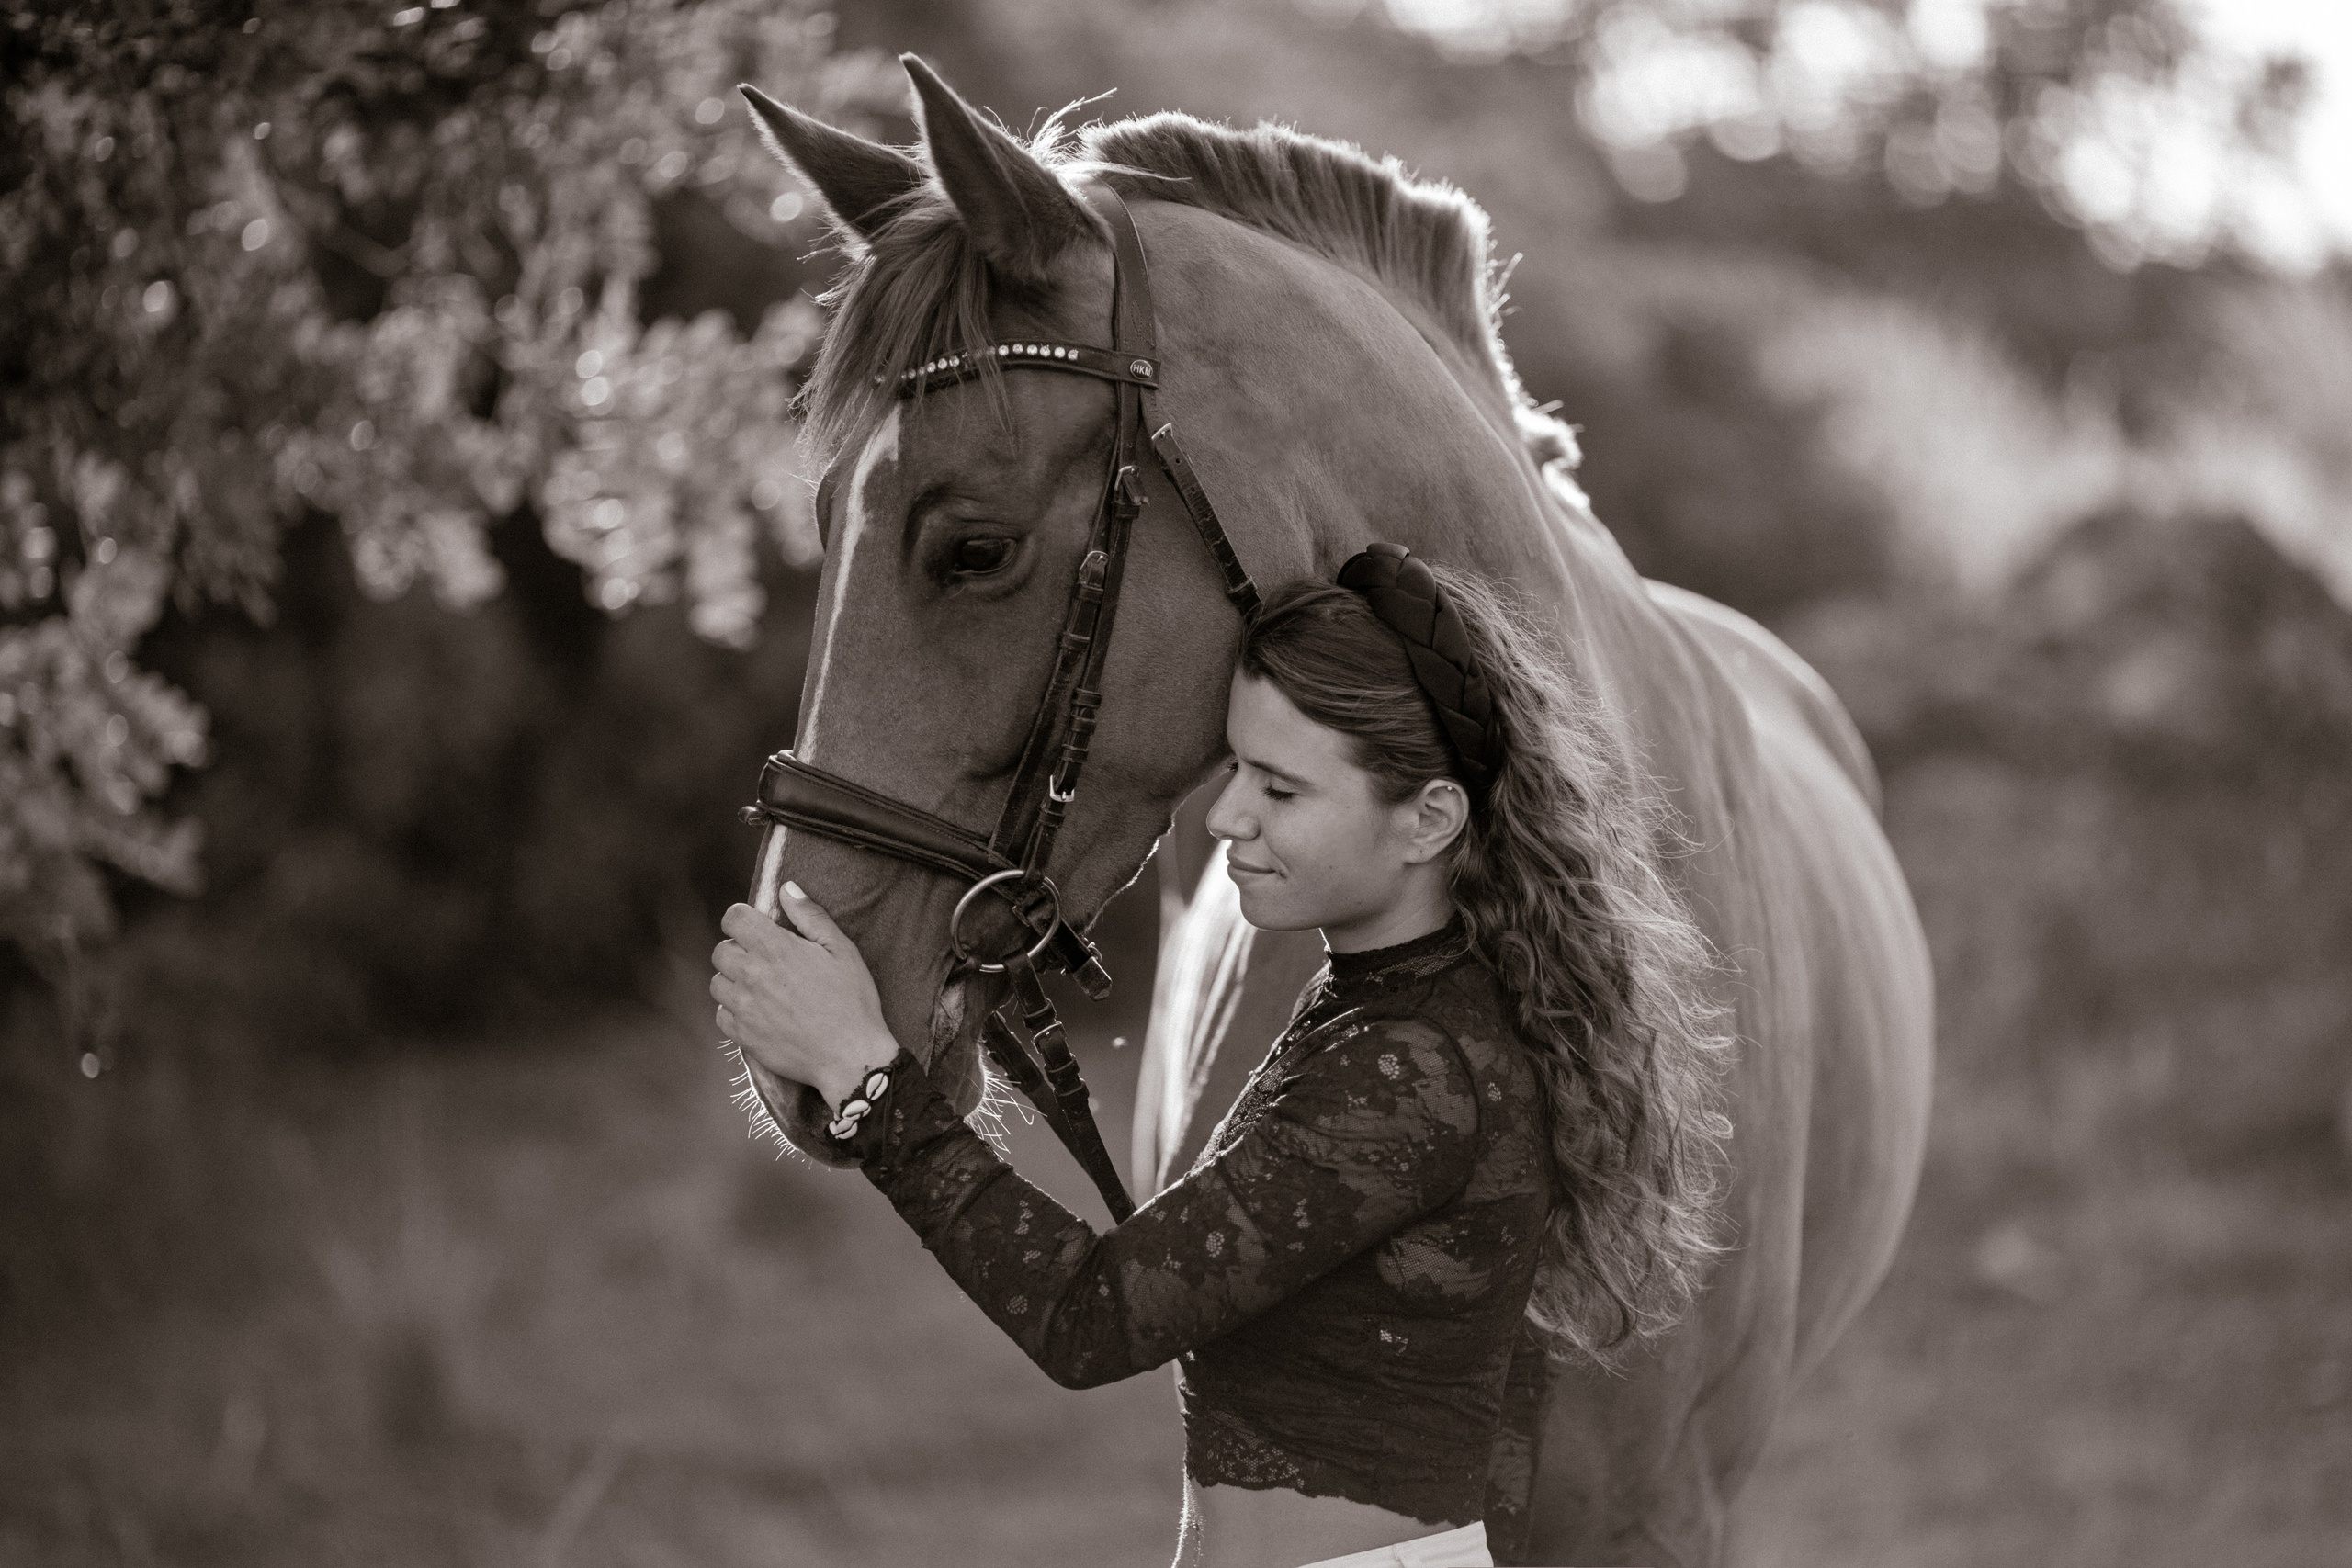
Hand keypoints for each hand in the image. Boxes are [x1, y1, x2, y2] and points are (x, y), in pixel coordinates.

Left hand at [711, 884, 897, 1106]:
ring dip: (733, 981)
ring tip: (760, 988)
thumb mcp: (842, 950)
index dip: (743, 918)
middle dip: (738, 950)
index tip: (756, 927)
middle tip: (764, 961)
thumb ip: (811, 916)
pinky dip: (734, 1011)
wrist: (850, 1057)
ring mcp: (743, 1007)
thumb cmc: (852, 1002)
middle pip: (721, 951)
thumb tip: (787, 888)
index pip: (733, 918)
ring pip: (718, 983)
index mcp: (775, 948)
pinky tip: (758, 1012)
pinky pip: (721, 1015)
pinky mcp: (742, 1035)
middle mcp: (751, 974)